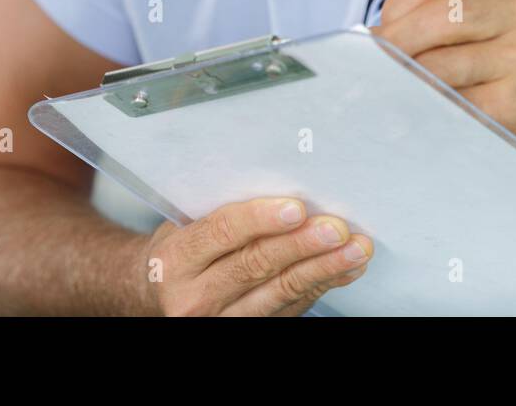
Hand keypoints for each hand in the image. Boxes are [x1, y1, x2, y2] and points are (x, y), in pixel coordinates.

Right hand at [139, 197, 372, 315]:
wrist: (160, 293)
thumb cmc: (182, 248)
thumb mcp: (186, 224)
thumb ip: (223, 209)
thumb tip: (286, 184)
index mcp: (175, 259)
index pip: (221, 233)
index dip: (260, 219)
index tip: (296, 208)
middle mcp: (194, 296)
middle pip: (255, 265)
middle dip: (301, 245)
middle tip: (336, 228)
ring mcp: (221, 320)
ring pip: (279, 291)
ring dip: (323, 268)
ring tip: (355, 249)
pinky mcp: (247, 331)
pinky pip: (291, 307)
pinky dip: (322, 285)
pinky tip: (346, 269)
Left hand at [373, 0, 515, 149]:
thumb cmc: (504, 64)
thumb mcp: (483, 20)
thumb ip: (435, 13)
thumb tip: (373, 38)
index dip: (392, 7)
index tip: (380, 34)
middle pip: (435, 16)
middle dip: (393, 44)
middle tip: (372, 65)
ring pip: (438, 63)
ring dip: (405, 79)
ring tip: (392, 87)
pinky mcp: (513, 102)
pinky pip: (450, 103)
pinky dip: (425, 108)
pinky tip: (420, 111)